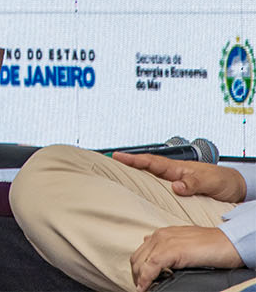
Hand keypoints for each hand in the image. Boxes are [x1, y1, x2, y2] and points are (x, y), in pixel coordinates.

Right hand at [114, 152, 247, 202]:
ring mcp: (175, 179)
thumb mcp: (210, 182)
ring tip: (118, 172)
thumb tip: (175, 186)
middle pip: (146, 166)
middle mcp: (174, 173)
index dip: (134, 159)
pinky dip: (146, 183)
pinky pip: (158, 185)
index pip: (152, 162)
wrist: (235, 187)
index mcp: (178, 168)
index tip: (116, 156)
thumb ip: (193, 183)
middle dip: (128, 162)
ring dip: (135, 172)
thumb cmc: (223, 182)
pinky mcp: (179, 188)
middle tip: (109, 160)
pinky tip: (140, 187)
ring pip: (151, 174)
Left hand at [130, 225, 241, 291]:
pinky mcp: (172, 250)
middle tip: (143, 288)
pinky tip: (146, 288)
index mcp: (162, 234)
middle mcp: (160, 236)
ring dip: (140, 279)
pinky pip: (151, 266)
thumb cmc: (213, 246)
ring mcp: (164, 242)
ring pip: (141, 263)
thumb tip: (157, 256)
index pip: (141, 253)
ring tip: (144, 289)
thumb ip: (170, 248)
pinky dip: (146, 279)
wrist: (230, 243)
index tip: (141, 282)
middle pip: (137, 258)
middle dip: (136, 275)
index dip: (139, 269)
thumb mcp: (185, 244)